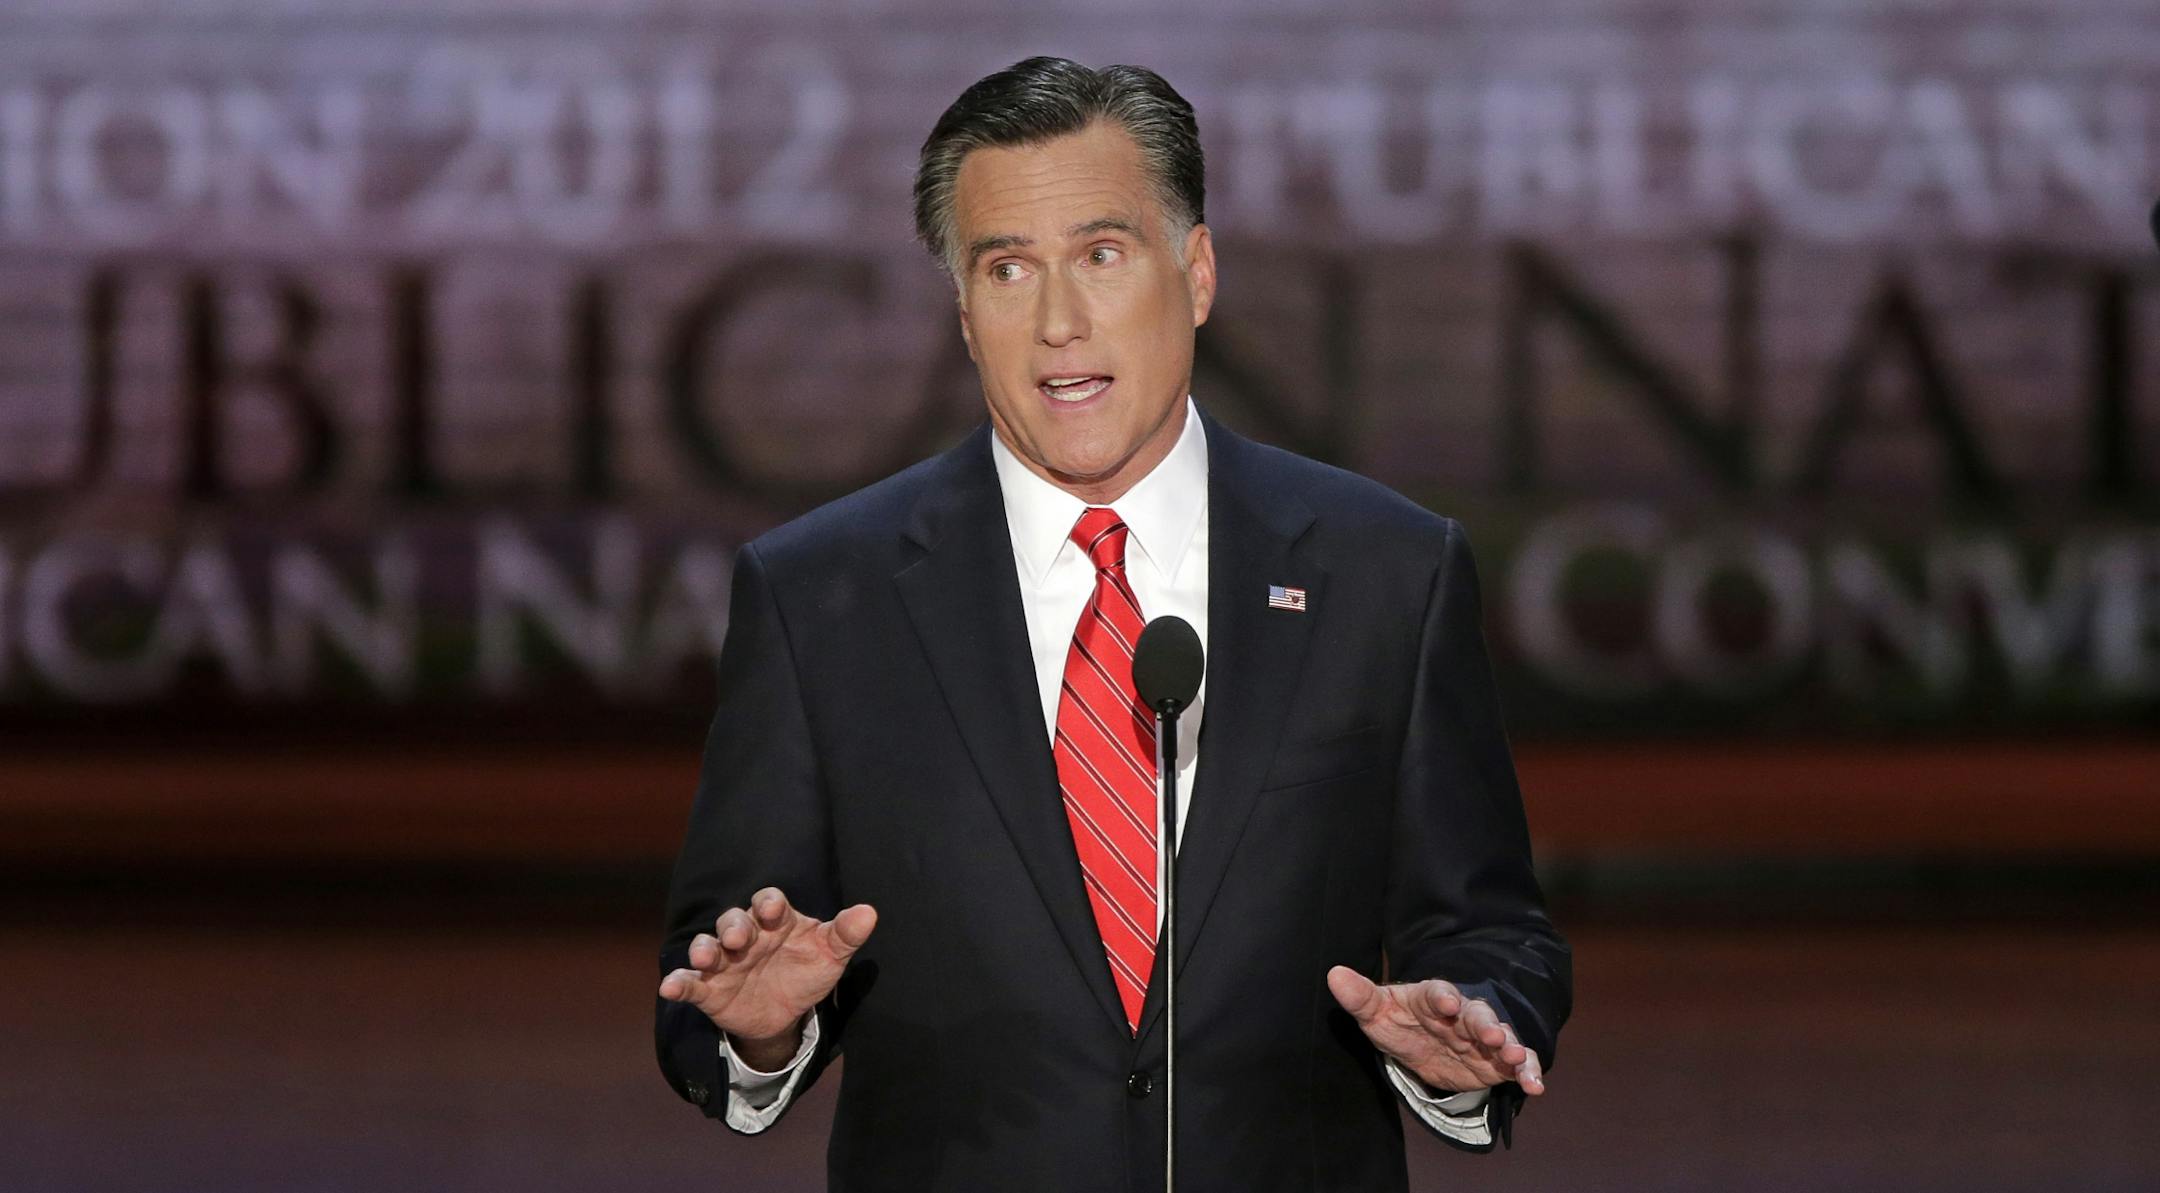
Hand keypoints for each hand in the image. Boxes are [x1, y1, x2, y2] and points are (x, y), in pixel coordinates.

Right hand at [658, 887, 876, 1066]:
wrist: (787, 1013)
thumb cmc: (807, 971)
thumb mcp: (830, 955)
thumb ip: (846, 934)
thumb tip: (870, 913)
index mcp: (775, 922)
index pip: (768, 903)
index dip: (769, 904)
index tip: (774, 911)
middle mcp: (746, 936)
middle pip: (733, 921)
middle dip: (734, 927)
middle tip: (739, 939)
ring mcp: (724, 962)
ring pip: (707, 946)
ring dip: (703, 949)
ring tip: (706, 958)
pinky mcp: (708, 988)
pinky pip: (689, 983)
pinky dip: (677, 983)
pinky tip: (670, 988)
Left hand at [1325, 966, 1545, 1096]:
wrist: (1424, 1045)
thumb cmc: (1400, 1023)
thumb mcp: (1377, 1013)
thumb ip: (1360, 997)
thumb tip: (1333, 974)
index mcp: (1432, 998)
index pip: (1437, 992)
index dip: (1441, 996)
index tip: (1445, 1001)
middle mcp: (1462, 1014)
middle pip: (1477, 1014)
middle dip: (1486, 1024)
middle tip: (1494, 1036)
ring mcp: (1483, 1037)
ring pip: (1502, 1037)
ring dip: (1512, 1046)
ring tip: (1518, 1058)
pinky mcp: (1497, 1061)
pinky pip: (1518, 1064)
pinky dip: (1529, 1072)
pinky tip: (1536, 1087)